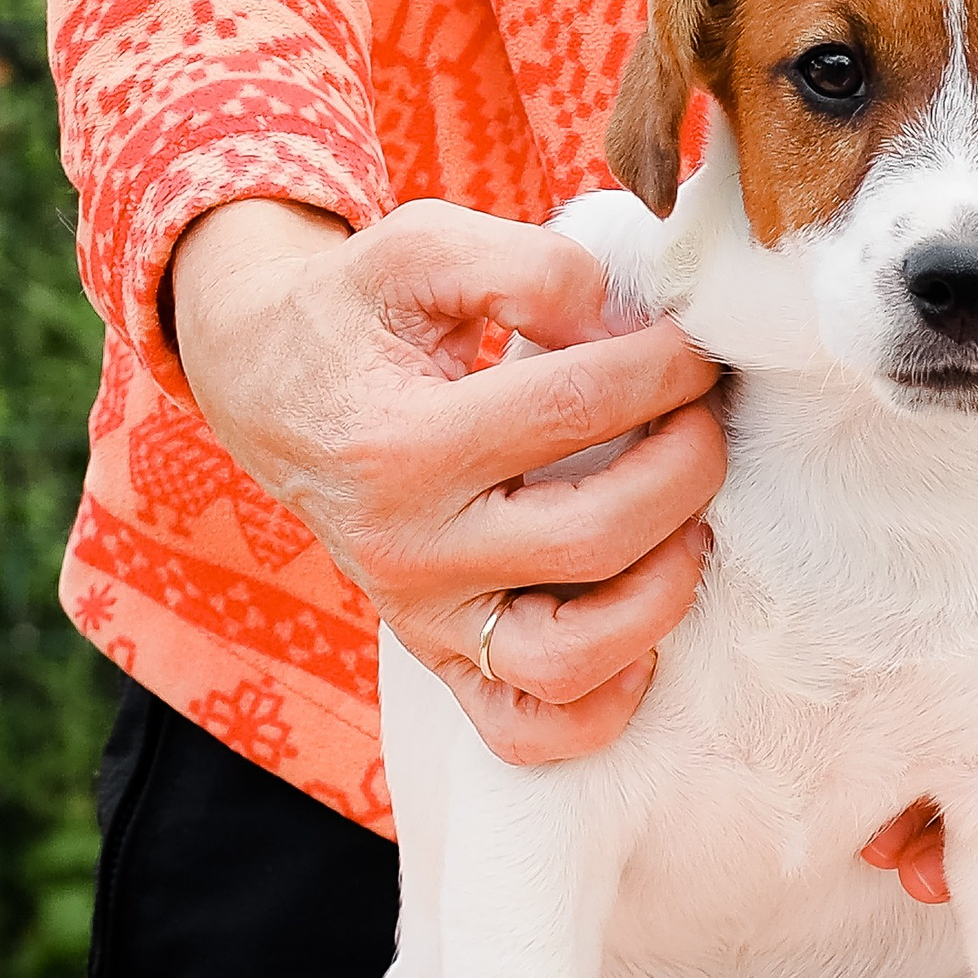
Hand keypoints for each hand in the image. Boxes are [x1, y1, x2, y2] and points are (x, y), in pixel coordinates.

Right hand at [170, 197, 725, 764]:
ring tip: (691, 518)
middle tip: (705, 416)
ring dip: (665, 589)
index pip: (576, 409)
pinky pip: (531, 729)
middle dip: (687, 464)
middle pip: (596, 536)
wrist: (272, 383)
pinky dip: (605, 699)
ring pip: (571, 659)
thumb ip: (530, 270)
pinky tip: (643, 622)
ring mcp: (423, 618)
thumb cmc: (361, 311)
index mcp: (398, 445)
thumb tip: (628, 328)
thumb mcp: (423, 248)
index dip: (665, 368)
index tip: (697, 345)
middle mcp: (407, 550)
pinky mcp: (440, 658)